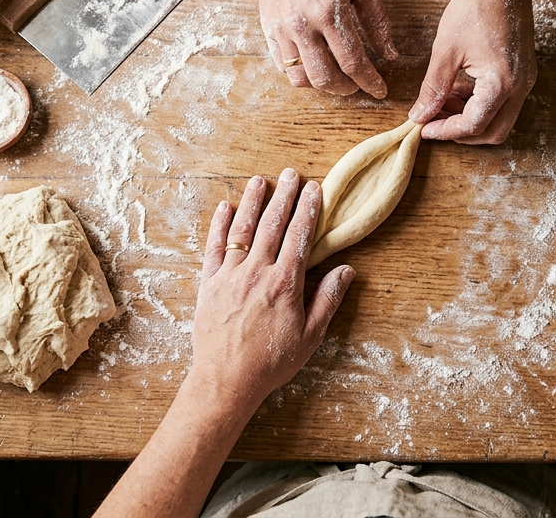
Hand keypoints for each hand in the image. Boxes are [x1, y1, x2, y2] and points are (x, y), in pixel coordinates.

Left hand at [191, 169, 355, 412]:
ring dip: (252, 202)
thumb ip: (328, 299)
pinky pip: (214, 247)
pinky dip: (219, 225)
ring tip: (260, 180)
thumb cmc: (271, 361)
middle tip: (291, 174)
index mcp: (284, 283)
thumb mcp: (310, 335)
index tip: (314, 189)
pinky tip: (225, 208)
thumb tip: (346, 270)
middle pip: (272, 225)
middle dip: (283, 196)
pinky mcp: (208, 283)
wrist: (226, 380)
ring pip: (242, 230)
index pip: (299, 236)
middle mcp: (256, 272)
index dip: (308, 210)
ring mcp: (229, 275)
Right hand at [252, 0, 397, 97]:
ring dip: (322, 83)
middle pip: (326, 78)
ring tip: (335, 74)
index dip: (370, 82)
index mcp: (330, 12)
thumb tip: (389, 53)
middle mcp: (303, 25)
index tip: (379, 90)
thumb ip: (376, 19)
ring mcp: (282, 29)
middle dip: (347, 88)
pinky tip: (314, 62)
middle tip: (358, 82)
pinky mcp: (268, 28)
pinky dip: (300, 72)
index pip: (353, 62)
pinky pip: (282, 65)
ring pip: (301, 78)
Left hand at [408, 0, 536, 143]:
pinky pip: (503, 103)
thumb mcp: (446, 50)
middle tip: (433, 121)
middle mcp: (519, 88)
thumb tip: (420, 114)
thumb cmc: (477, 7)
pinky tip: (459, 88)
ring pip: (499, 121)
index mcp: (501, 83)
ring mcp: (525, 82)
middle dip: (461, 132)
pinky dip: (481, 105)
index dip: (446, 131)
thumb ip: (433, 87)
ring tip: (442, 101)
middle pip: (492, 133)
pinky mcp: (523, 75)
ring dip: (470, 119)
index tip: (423, 128)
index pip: (473, 125)